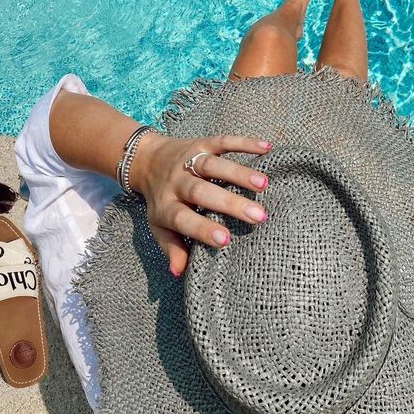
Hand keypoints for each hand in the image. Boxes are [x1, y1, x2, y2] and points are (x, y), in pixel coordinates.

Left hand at [130, 133, 271, 276]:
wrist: (147, 160)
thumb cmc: (161, 200)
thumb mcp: (159, 226)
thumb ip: (171, 247)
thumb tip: (179, 272)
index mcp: (167, 206)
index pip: (183, 219)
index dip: (202, 229)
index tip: (225, 240)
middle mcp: (176, 182)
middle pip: (201, 191)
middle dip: (229, 203)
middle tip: (258, 215)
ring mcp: (189, 160)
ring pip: (212, 164)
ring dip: (238, 172)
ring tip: (263, 184)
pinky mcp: (201, 143)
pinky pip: (222, 141)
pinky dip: (243, 143)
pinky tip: (266, 148)